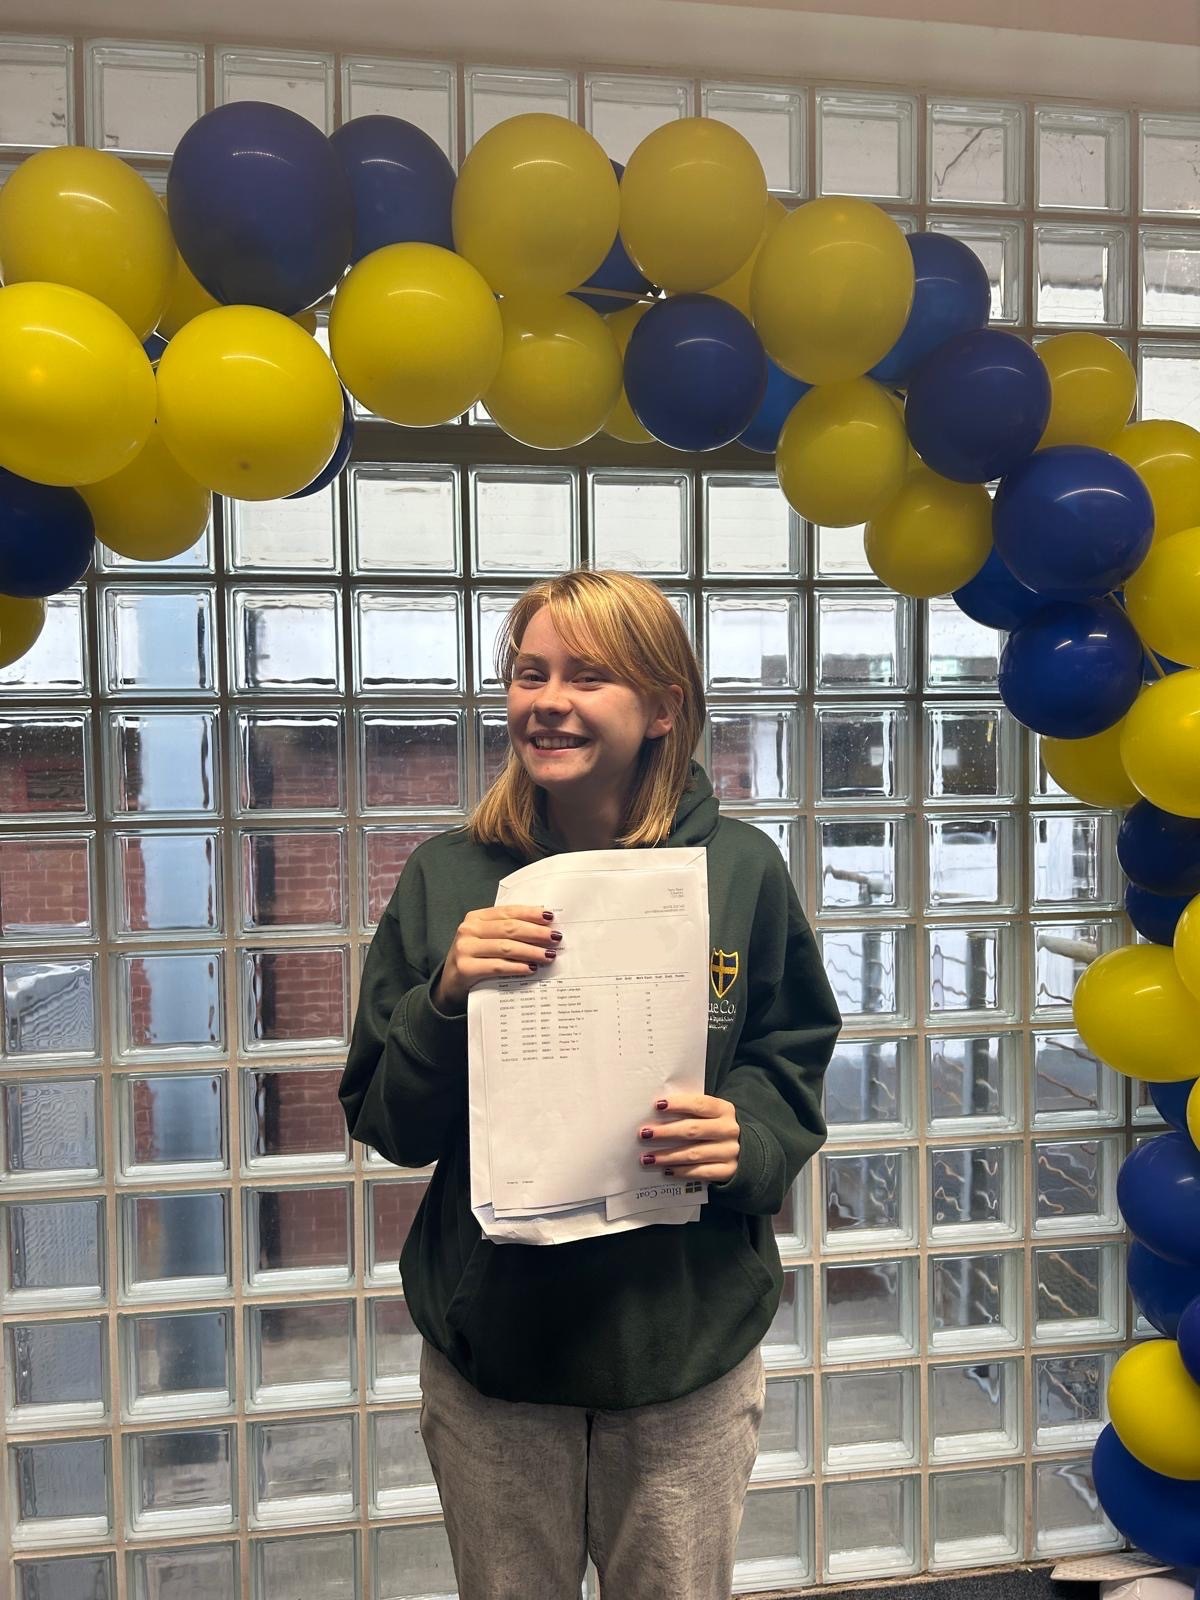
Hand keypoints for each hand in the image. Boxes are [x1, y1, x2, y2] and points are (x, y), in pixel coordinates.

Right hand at [433, 905, 559, 1011]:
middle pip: (509, 928)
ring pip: (506, 947)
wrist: (450, 985)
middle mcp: (468, 930)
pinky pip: (498, 966)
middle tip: (555, 938)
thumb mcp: (486, 940)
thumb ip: (507, 931)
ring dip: (531, 951)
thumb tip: (543, 928)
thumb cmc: (474, 959)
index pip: (508, 911)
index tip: (551, 917)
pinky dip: (517, 967)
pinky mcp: (465, 968)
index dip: (530, 914)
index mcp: (476, 917)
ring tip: (548, 955)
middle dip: (536, 933)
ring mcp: (465, 948)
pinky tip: (531, 969)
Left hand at [637, 1093, 740, 1182]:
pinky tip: (666, 1171)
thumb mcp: (710, 1115)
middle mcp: (729, 1129)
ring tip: (648, 1158)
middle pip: (694, 1130)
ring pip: (694, 1154)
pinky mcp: (728, 1171)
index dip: (679, 1104)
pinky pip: (701, 1172)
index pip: (700, 1104)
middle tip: (644, 1134)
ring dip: (668, 1156)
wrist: (744, 1151)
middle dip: (666, 1132)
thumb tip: (658, 1110)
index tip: (657, 1105)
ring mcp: (730, 1151)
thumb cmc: (715, 1128)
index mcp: (724, 1110)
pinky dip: (681, 1172)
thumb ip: (690, 1112)